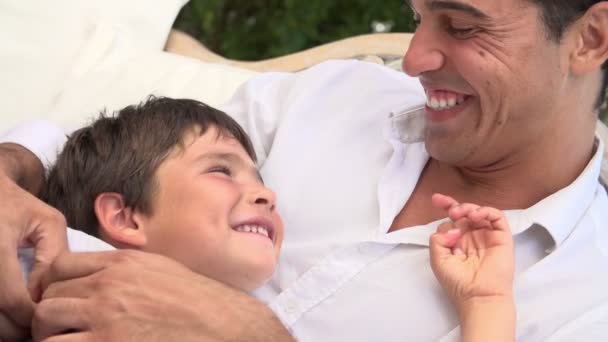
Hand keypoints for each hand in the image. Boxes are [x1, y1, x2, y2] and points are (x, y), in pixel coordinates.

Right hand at [0, 170, 67, 341]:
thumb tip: (45, 294)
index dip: (30, 316)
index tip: (45, 318)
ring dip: (1, 326)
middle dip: (14, 328)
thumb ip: (53, 258)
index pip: (11, 298)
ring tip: (20, 321)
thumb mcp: (47, 222)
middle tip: (33, 327)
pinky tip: (5, 311)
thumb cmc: (17, 206)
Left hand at [33, 250, 291, 340]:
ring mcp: (107, 317)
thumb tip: (100, 278)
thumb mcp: (162, 270)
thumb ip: (127, 270)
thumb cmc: (201, 303)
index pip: (60, 266)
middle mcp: (109, 285)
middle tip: (62, 330)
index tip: (60, 301)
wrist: (224, 326)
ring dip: (51, 336)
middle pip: (49, 296)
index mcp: (123, 264)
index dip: (52, 286)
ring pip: (46, 322)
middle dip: (50, 316)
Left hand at [429, 193, 513, 309]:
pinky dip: (486, 211)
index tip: (436, 199)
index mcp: (457, 241)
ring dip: (469, 208)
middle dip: (455, 206)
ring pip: (479, 212)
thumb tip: (454, 227)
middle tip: (452, 212)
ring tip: (461, 214)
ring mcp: (487, 236)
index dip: (445, 206)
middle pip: (464, 213)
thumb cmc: (458, 282)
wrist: (478, 297)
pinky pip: (497, 217)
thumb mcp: (438, 259)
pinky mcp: (502, 237)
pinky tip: (475, 216)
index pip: (452, 220)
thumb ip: (438, 239)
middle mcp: (472, 237)